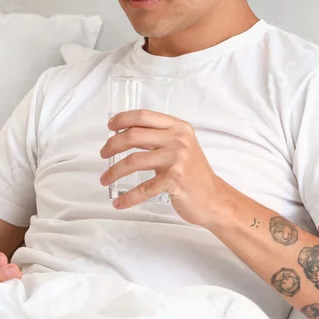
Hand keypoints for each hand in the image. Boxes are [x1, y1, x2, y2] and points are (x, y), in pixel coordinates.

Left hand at [98, 109, 230, 227]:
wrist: (215, 199)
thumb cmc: (194, 174)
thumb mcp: (181, 147)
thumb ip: (158, 138)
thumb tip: (125, 134)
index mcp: (178, 127)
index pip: (144, 116)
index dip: (122, 119)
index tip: (109, 127)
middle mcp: (178, 140)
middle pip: (133, 135)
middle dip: (112, 145)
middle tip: (103, 154)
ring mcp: (177, 159)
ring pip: (133, 161)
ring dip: (114, 171)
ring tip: (104, 179)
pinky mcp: (174, 180)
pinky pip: (143, 188)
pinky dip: (128, 197)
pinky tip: (119, 202)